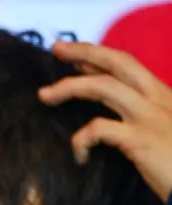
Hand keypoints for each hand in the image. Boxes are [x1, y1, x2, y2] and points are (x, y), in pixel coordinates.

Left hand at [38, 40, 171, 201]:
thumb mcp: (164, 135)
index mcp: (164, 98)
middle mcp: (158, 101)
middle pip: (118, 64)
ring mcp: (150, 118)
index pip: (129, 67)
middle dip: (85, 52)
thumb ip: (141, 123)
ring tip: (45, 95)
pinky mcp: (141, 140)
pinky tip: (78, 156)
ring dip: (70, 86)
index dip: (100, 58)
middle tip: (57, 48)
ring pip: (104, 87)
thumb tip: (109, 124)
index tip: (75, 57)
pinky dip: (81, 140)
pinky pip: (98, 129)